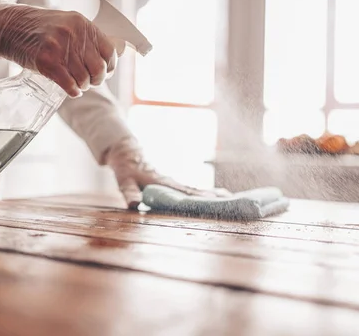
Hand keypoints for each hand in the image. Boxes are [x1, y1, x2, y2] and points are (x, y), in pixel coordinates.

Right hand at [0, 0, 116, 97]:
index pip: (110, 51)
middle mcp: (74, 34)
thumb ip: (85, 37)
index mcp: (83, 24)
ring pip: (84, 79)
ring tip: (76, 84)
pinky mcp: (47, 62)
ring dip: (82, 86)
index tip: (105, 73)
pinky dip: (73, 92)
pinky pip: (70, 85)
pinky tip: (71, 91)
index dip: (110, 67)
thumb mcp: (66, 24)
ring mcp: (60, 48)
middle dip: (96, 80)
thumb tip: (105, 60)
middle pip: (99, 68)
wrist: (7, 26)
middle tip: (88, 82)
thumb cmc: (38, 28)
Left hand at [105, 137, 231, 208]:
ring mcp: (174, 184)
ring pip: (196, 191)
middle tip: (234, 202)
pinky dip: (205, 194)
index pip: (186, 194)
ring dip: (213, 195)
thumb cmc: (126, 169)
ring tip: (231, 199)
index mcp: (164, 184)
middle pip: (196, 192)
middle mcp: (173, 184)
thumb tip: (134, 204)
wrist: (127, 153)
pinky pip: (192, 190)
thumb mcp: (124, 182)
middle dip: (214, 198)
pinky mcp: (174, 185)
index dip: (201, 199)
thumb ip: (130, 193)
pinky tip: (216, 196)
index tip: (217, 202)